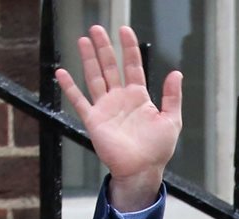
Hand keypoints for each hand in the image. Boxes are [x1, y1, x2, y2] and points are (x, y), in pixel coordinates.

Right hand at [55, 25, 182, 210]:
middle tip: (97, 29)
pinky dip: (70, 88)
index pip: (133, 66)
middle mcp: (120, 99)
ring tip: (83, 40)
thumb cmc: (158, 149)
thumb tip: (176, 73)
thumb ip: (172, 96)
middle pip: (110, 67)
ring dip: (88, 59)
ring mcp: (106, 108)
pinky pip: (79, 101)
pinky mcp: (94, 120)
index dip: (129, 48)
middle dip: (104, 48)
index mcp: (139, 97)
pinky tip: (61, 73)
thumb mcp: (171, 120)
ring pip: (95, 77)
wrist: (142, 170)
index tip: (125, 31)